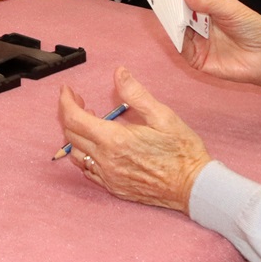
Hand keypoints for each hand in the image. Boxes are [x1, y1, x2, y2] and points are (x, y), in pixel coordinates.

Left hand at [56, 67, 210, 212]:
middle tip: (80, 101)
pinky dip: (85, 155)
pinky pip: (87, 170)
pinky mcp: (113, 187)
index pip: (74, 119)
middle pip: (71, 135)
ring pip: (76, 154)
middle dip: (70, 114)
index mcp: (115, 140)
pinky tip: (97, 146)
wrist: (194, 186)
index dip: (66, 101)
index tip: (67, 90)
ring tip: (90, 121)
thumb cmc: (183, 152)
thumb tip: (119, 73)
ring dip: (76, 136)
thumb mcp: (163, 116)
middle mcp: (106, 160)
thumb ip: (136, 94)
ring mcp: (108, 176)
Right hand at [178, 0, 260, 90]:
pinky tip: (174, 28)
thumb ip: (207, 2)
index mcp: (210, 9)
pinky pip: (182, 48)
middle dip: (173, 5)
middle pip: (181, 14)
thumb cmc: (255, 29)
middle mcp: (202, 25)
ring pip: (179, 30)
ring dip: (172, 20)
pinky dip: (176, 38)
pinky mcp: (197, 58)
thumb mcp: (231, 9)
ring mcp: (199, 41)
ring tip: (165, 9)